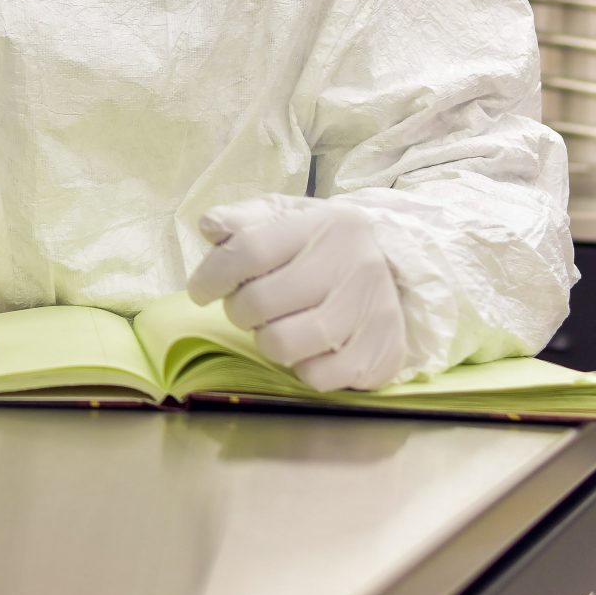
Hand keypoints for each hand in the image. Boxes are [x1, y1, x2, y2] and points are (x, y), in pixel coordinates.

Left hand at [187, 196, 408, 391]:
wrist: (394, 272)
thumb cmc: (323, 246)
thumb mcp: (286, 217)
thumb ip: (244, 219)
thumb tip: (209, 225)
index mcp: (328, 223)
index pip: (250, 250)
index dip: (212, 275)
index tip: (201, 290)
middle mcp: (356, 264)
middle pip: (259, 302)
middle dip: (239, 310)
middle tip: (249, 307)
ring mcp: (372, 312)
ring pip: (281, 344)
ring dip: (267, 339)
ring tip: (279, 325)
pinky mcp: (381, 354)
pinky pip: (314, 376)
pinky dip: (302, 367)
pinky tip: (310, 347)